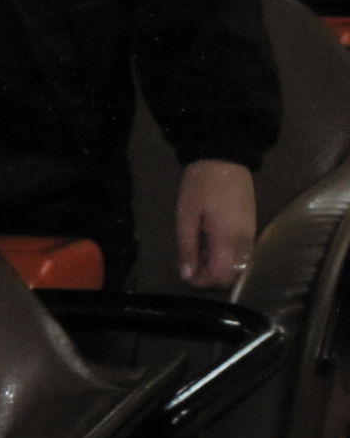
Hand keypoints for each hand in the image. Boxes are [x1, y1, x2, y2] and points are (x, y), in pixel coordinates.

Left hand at [176, 159, 255, 288]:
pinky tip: (209, 241)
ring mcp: (251, 233)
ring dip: (217, 265)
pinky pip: (241, 252)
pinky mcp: (251, 226)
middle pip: (231, 275)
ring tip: (197, 249)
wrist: (226, 157)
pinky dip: (225, 255)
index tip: (186, 272)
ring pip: (237, 265)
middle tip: (190, 261)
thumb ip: (187, 247)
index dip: (202, 281)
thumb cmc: (201, 185)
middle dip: (209, 275)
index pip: (221, 276)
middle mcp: (245, 240)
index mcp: (228, 238)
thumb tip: (187, 275)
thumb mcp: (186, 216)